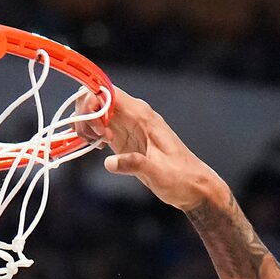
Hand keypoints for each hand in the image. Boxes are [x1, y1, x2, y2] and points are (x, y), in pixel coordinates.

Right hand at [97, 89, 232, 214]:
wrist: (193, 187)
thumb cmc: (180, 178)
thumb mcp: (159, 173)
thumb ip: (135, 164)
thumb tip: (109, 163)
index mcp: (142, 115)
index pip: (107, 91)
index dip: (92, 102)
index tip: (96, 127)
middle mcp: (133, 115)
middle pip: (96, 98)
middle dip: (86, 114)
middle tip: (94, 138)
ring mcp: (128, 125)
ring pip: (95, 111)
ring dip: (87, 124)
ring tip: (96, 144)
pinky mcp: (124, 138)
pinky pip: (100, 125)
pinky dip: (92, 133)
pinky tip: (98, 148)